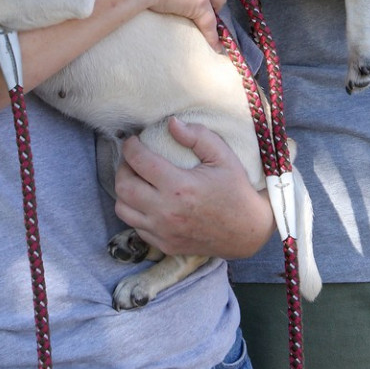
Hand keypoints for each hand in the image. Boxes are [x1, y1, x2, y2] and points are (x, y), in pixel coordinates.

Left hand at [114, 117, 274, 259]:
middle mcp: (166, 212)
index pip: (139, 161)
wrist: (247, 231)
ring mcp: (163, 232)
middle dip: (123, 167)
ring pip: (123, 209)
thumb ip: (197, 136)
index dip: (131, 146)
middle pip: (123, 186)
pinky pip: (136, 226)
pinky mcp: (165, 245)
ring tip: (137, 179)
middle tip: (133, 158)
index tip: (133, 140)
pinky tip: (148, 200)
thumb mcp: (223, 156)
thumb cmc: (235, 189)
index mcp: (179, 187)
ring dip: (125, 191)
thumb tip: (171, 123)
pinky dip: (135, 211)